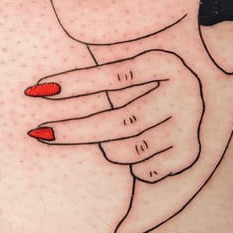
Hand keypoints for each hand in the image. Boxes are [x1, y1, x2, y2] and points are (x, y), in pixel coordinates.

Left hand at [25, 50, 203, 181]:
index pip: (115, 75)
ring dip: (107, 149)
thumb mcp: (129, 64)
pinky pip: (145, 170)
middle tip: (40, 132)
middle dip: (74, 130)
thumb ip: (100, 67)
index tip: (41, 90)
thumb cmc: (144, 82)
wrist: (192, 100)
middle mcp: (184, 92)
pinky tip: (131, 154)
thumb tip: (47, 81)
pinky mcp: (190, 153)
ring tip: (102, 140)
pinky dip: (132, 166)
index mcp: (165, 62)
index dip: (77, 83)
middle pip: (121, 121)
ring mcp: (189, 124)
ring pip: (130, 150)